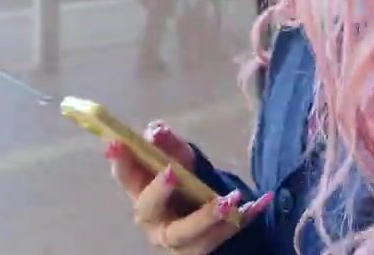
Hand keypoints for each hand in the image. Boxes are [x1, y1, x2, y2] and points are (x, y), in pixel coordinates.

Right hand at [107, 120, 272, 253]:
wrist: (220, 219)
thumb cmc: (192, 187)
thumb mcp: (185, 163)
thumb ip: (172, 147)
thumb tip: (155, 130)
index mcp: (144, 194)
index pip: (127, 177)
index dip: (120, 161)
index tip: (116, 142)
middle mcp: (154, 220)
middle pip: (149, 209)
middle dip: (158, 191)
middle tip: (172, 172)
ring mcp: (176, 242)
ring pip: (186, 234)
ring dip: (206, 217)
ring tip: (229, 200)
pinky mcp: (200, 252)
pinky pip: (220, 239)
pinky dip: (239, 222)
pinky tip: (257, 205)